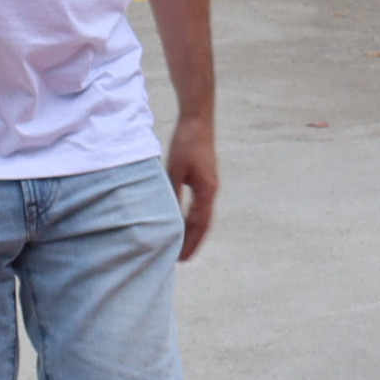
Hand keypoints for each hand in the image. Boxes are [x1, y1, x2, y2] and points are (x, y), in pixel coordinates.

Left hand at [165, 111, 218, 260]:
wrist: (197, 121)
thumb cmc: (186, 143)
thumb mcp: (175, 170)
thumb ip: (173, 193)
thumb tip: (167, 216)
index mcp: (206, 191)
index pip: (198, 224)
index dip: (190, 242)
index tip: (182, 258)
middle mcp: (211, 190)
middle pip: (204, 223)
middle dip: (194, 241)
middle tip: (183, 259)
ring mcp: (209, 184)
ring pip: (203, 215)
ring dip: (195, 231)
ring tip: (184, 245)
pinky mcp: (205, 178)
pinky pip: (201, 204)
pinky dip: (194, 217)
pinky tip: (186, 220)